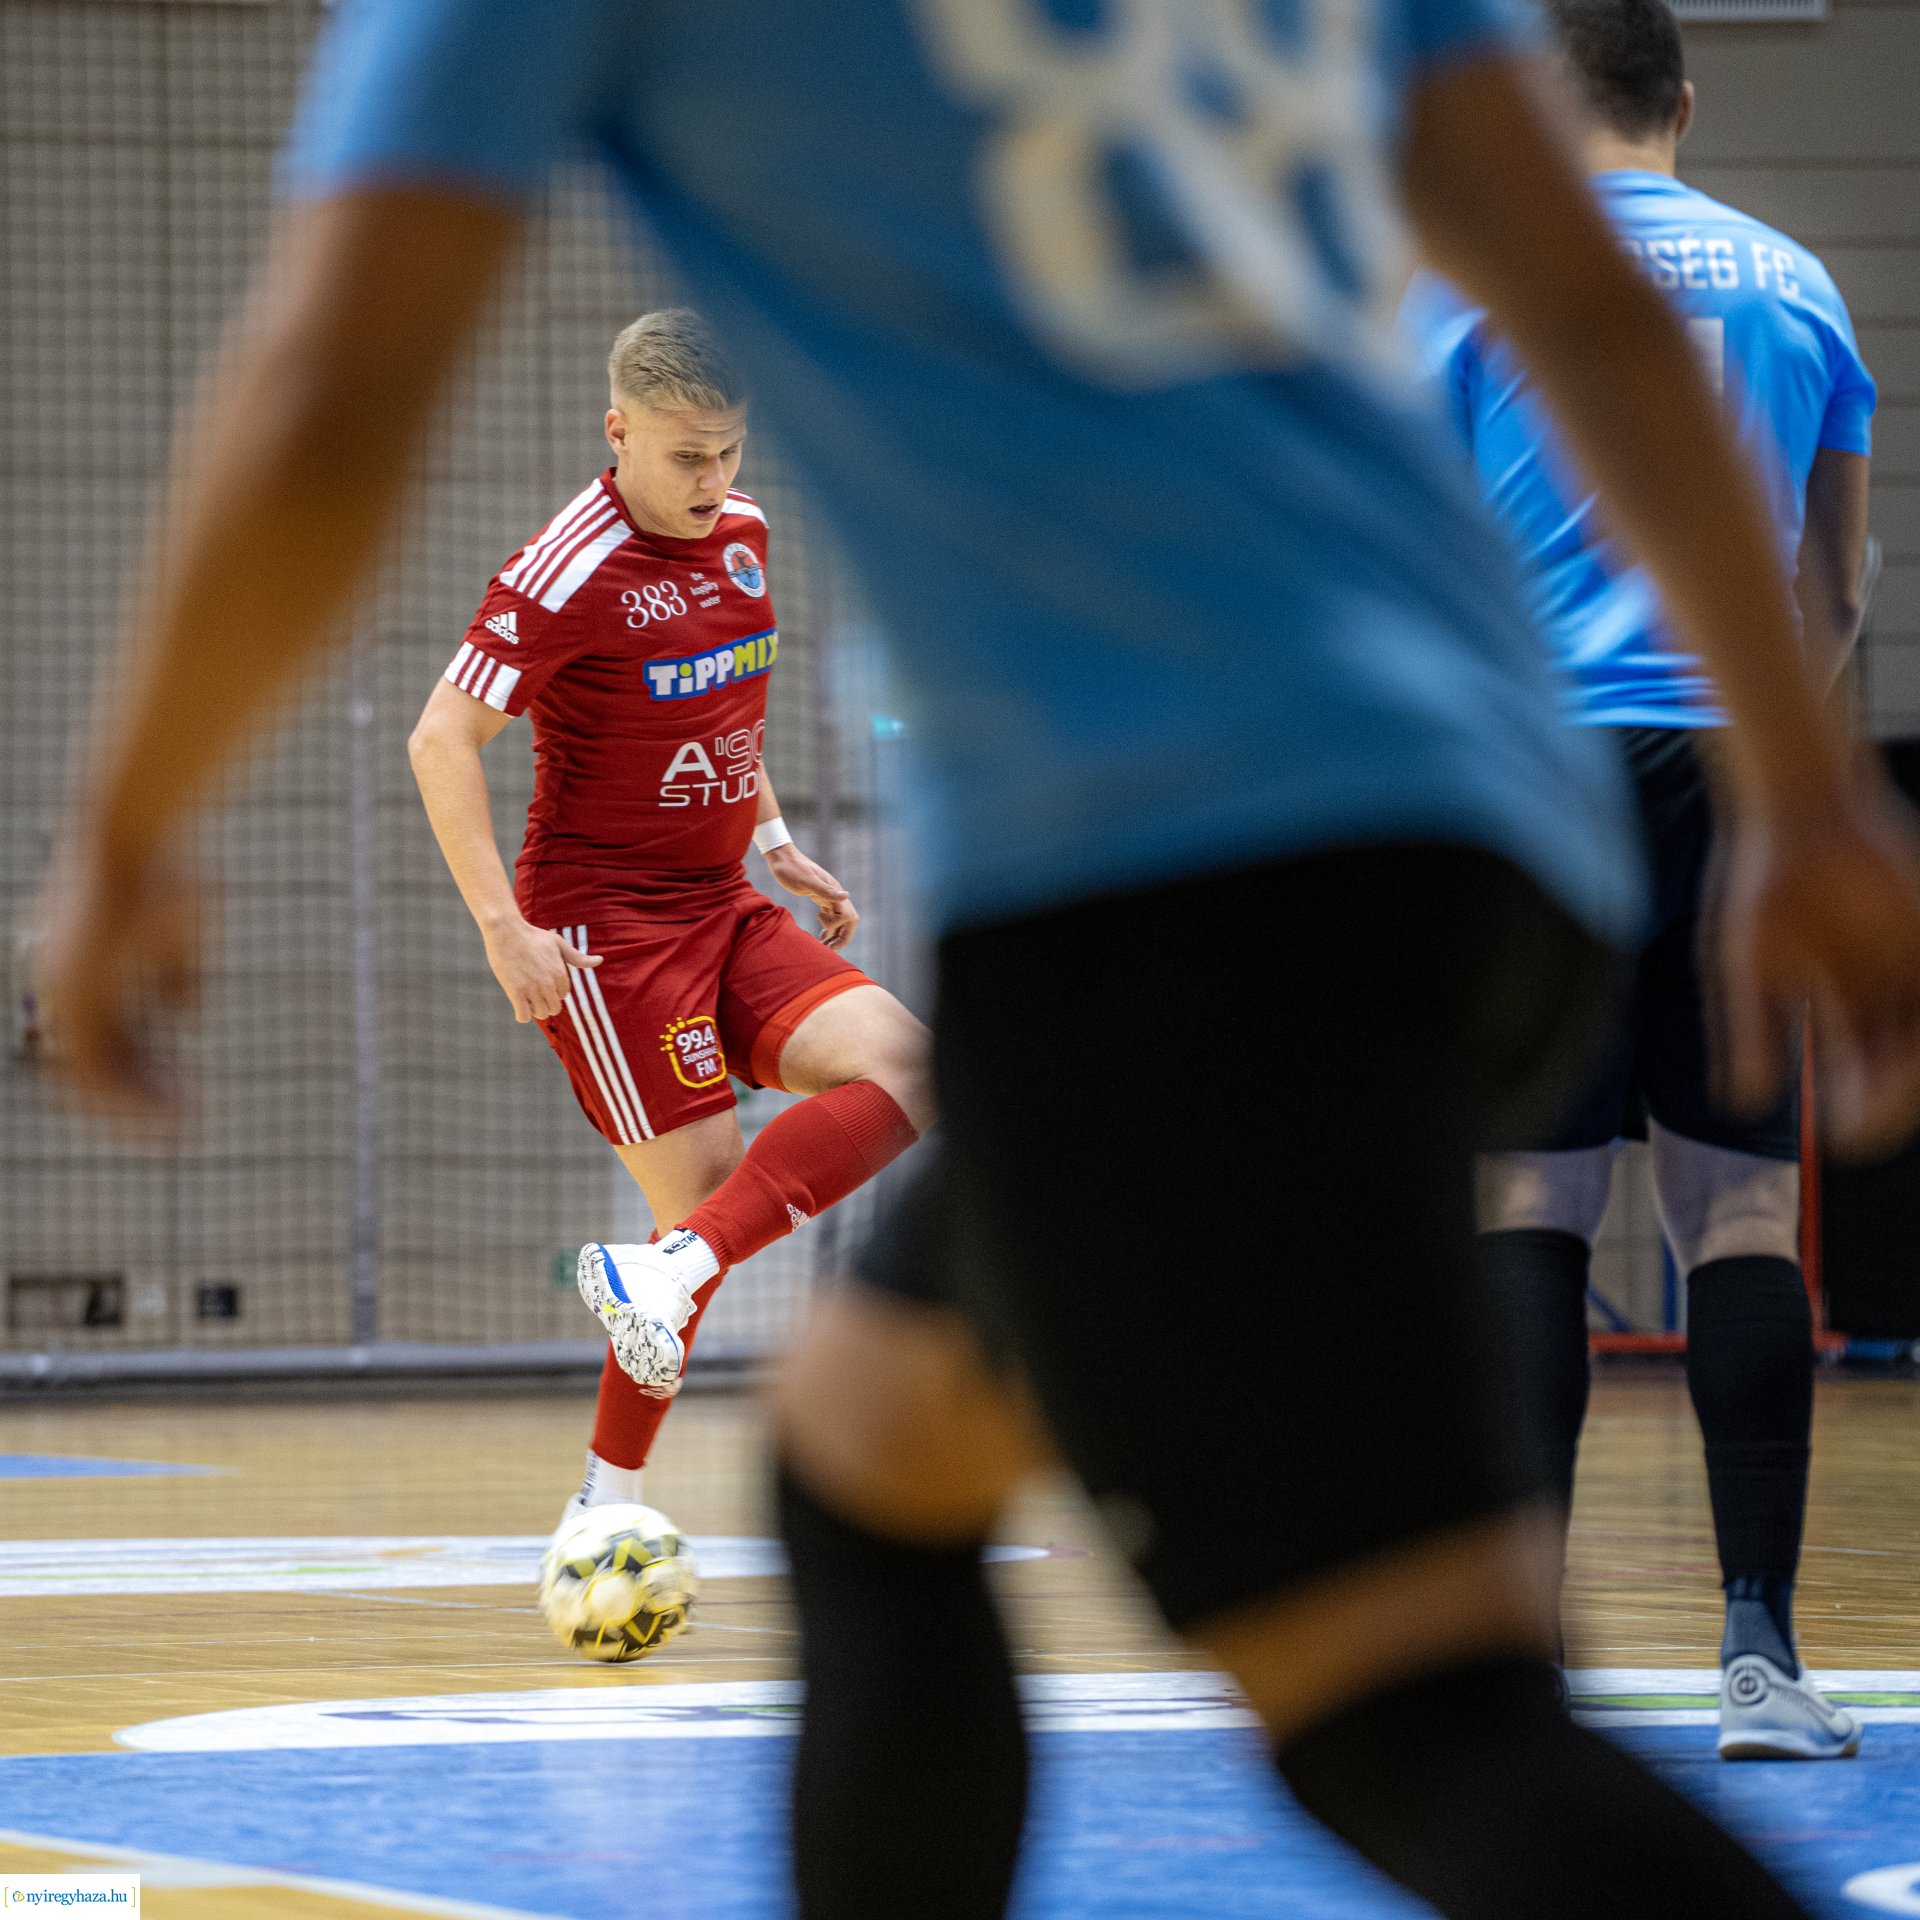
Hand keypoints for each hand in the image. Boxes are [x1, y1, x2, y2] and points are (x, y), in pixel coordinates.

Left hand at [31, 838, 202, 1120]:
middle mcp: (58, 986)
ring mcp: (59, 993)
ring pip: (92, 1077)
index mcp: (77, 970)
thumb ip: (175, 975)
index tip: (185, 1092)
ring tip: (185, 1125)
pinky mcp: (69, 998)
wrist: (135, 830)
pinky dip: (135, 1097)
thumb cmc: (164, 870)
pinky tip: (178, 1106)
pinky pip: (95, 1072)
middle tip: (185, 1123)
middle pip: (95, 1065)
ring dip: (139, 1108)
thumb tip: (185, 1015)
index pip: (104, 1041)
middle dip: (142, 1100)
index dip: (145, 1073)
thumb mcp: (180, 933)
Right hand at [482, 915, 599, 1021]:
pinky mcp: (516, 992)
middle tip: (534, 994)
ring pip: (541, 1014)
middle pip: (554, 1008)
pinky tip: (519, 1006)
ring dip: (534, 1010)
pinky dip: (522, 1016)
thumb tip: (600, 961)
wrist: (505, 931)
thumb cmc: (532, 936)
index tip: (542, 982)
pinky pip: (524, 1016)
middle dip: (546, 1004)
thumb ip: (577, 957)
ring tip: (526, 999)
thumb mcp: (558, 943)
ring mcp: (532, 988)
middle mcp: (549, 983)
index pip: (563, 995)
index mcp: (561, 973)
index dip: (553, 991)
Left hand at [764, 843, 858, 950]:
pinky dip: (828, 929)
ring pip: (840, 921)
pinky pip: (831, 917)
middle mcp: (835, 894)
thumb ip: (826, 890)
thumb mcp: (806, 880)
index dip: (837, 927)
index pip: (847, 917)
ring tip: (823, 948)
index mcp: (834, 890)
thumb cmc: (790, 868)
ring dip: (835, 936)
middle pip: (849, 922)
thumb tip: (847, 896)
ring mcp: (828, 896)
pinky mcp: (819, 898)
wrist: (781, 857)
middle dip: (842, 938)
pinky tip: (820, 936)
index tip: (819, 925)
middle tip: (829, 950)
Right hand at [1715, 772, 1919, 1157]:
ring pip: (1918, 1033)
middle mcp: (1886, 983)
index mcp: (1842, 996)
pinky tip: (1907, 1060)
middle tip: (1866, 1122)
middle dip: (1889, 1100)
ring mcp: (1908, 958)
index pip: (1862, 1070)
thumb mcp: (1745, 968)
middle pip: (1902, 1060)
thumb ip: (1748, 1035)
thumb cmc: (1760, 882)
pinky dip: (1914, 1041)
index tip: (1841, 1134)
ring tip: (1886, 1095)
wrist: (1797, 807)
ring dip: (1909, 1075)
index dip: (1859, 1108)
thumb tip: (1742, 1106)